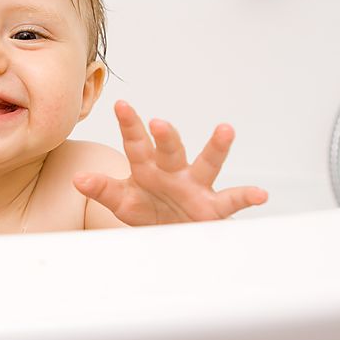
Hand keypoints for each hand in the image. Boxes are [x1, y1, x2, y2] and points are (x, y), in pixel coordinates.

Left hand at [73, 100, 267, 224]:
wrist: (169, 235)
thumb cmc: (147, 211)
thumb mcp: (122, 202)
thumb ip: (103, 189)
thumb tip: (78, 179)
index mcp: (148, 167)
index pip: (137, 143)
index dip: (129, 125)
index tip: (121, 105)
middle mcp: (174, 171)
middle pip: (170, 150)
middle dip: (166, 137)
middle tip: (160, 122)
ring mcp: (196, 186)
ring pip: (207, 163)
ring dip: (216, 147)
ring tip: (225, 130)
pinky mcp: (213, 207)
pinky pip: (232, 200)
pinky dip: (247, 196)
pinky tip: (261, 194)